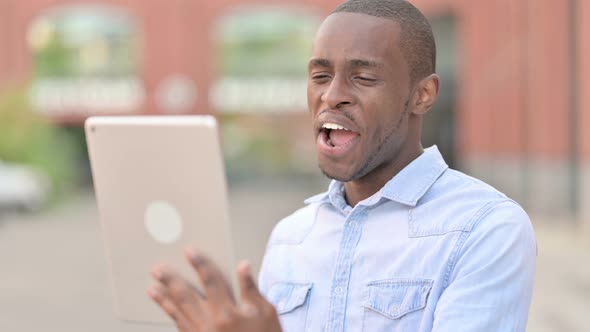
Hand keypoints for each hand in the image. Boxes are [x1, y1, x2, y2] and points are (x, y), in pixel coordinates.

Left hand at [148, 249, 281, 331]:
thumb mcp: (266, 312)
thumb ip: (251, 289)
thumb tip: (243, 266)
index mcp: (228, 313)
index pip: (211, 281)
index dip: (200, 264)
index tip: (190, 252)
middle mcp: (211, 324)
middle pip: (187, 297)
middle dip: (171, 281)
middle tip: (158, 269)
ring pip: (179, 314)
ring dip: (165, 299)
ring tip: (152, 288)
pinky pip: (181, 328)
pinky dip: (172, 318)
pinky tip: (167, 310)